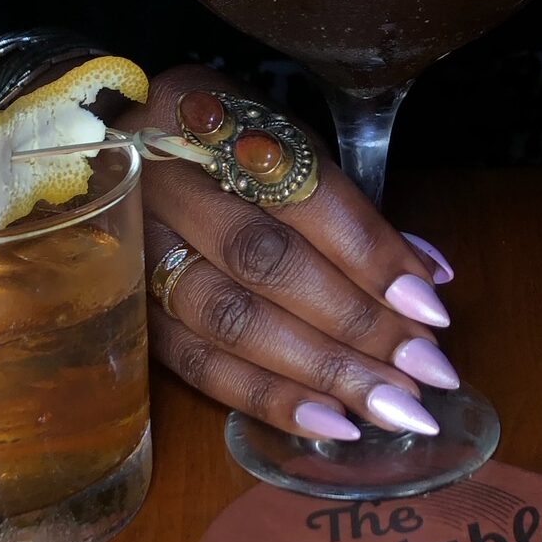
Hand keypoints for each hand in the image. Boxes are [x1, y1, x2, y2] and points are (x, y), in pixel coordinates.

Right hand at [114, 66, 458, 439]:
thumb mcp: (286, 146)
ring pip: (232, 322)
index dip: (370, 255)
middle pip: (266, 264)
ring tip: (390, 407)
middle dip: (355, 325)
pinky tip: (330, 424)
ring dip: (321, 372)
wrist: (111, 155)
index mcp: (205, 116)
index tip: (429, 306)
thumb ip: (349, 210)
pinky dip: (268, 399)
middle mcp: (161, 183)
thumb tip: (425, 283)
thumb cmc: (224, 150)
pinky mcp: (129, 313)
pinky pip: (197, 366)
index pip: (304, 193)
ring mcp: (135, 252)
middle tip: (422, 373)